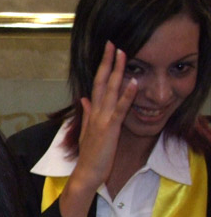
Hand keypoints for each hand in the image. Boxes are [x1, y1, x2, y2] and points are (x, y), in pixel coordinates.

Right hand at [72, 41, 137, 192]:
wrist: (87, 173)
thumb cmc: (90, 155)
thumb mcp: (87, 131)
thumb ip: (86, 113)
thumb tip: (84, 99)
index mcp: (92, 112)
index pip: (97, 84)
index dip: (102, 67)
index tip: (108, 51)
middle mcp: (96, 112)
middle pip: (102, 82)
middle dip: (108, 62)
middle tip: (112, 44)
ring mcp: (102, 119)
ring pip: (110, 91)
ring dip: (117, 72)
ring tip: (123, 54)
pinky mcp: (110, 128)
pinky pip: (120, 109)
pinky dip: (127, 95)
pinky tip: (133, 82)